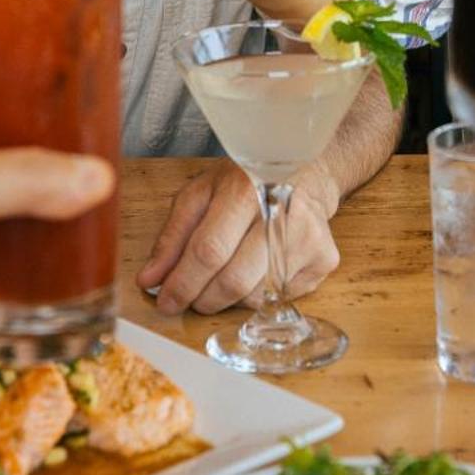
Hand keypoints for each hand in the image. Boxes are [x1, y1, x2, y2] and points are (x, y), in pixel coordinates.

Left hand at [134, 161, 340, 314]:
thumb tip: (150, 280)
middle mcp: (282, 212)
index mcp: (245, 190)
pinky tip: (257, 269)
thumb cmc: (245, 183)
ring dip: (229, 298)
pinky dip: (258, 294)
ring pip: (256, 295)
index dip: (183, 283)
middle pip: (234, 280)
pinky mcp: (325, 258)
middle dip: (203, 298)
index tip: (165, 301)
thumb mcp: (200, 195)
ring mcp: (308, 238)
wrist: (304, 173)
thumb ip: (172, 237)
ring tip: (225, 275)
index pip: (209, 251)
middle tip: (189, 298)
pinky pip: (280, 297)